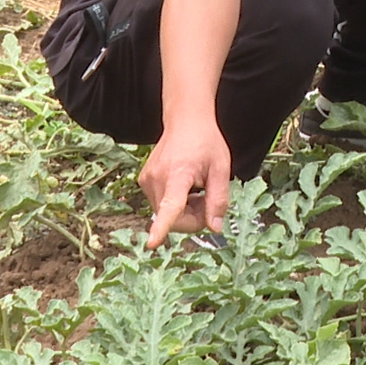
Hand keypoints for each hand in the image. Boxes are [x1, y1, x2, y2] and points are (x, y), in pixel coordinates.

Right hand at [138, 120, 232, 248]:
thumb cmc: (206, 142)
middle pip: (174, 219)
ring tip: (198, 190)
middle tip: (208, 201)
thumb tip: (214, 228)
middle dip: (194, 219)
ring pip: (167, 215)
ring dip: (185, 211)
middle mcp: (156, 178)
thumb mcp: (221, 169)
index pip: (170, 205)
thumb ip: (218, 199)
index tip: (152, 243)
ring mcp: (147, 180)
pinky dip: (176, 205)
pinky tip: (186, 188)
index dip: (161, 227)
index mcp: (178, 174)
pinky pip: (161, 206)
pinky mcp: (143, 182)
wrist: (186, 120)